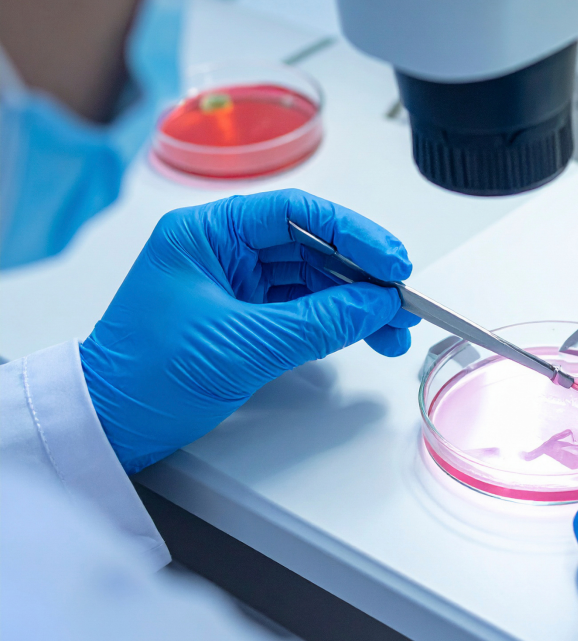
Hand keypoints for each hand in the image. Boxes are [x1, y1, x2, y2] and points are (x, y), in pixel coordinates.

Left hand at [81, 189, 418, 473]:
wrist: (110, 426)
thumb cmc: (144, 376)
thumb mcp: (240, 345)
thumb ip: (318, 322)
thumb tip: (377, 305)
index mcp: (207, 233)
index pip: (296, 214)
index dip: (353, 234)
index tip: (391, 261)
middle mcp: (224, 250)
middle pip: (312, 246)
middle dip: (363, 273)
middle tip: (403, 298)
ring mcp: (236, 284)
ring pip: (314, 280)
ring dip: (357, 302)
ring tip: (395, 328)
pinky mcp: (246, 317)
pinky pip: (304, 310)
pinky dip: (338, 322)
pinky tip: (367, 334)